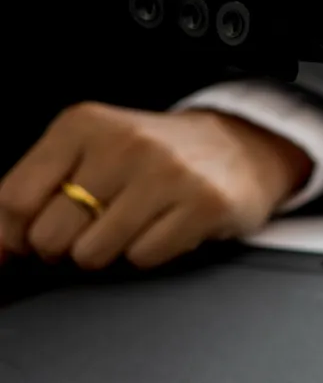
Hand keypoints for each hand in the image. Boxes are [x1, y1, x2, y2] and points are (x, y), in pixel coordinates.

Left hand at [0, 104, 310, 270]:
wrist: (241, 148)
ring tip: (134, 225)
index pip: (14, 199)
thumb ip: (38, 191)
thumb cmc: (155, 158)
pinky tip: (167, 226)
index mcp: (84, 124)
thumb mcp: (91, 152)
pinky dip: (151, 252)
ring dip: (110, 252)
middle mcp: (124, 143)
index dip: (16, 234)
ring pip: (94, 253)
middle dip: (66, 246)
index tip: (32, 239)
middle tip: (95, 227)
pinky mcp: (204, 204)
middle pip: (51, 234)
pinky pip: (144, 258)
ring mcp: (167, 173)